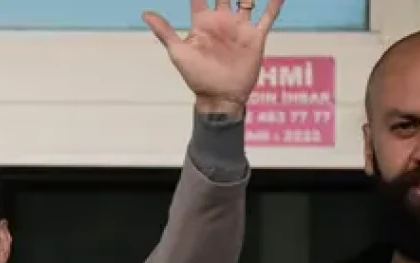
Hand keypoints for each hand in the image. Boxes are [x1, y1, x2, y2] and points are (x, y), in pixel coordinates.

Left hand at [143, 0, 284, 113]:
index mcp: (202, 22)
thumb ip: (164, 31)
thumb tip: (145, 13)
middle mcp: (221, 21)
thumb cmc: (196, 76)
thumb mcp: (178, 52)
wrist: (220, 97)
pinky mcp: (255, 37)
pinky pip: (267, 17)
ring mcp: (239, 28)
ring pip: (247, 0)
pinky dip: (274, 4)